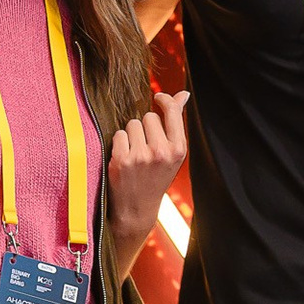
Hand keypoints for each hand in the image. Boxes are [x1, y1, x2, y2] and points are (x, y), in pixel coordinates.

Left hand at [108, 90, 189, 263]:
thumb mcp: (173, 152)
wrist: (137, 209)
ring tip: (135, 154)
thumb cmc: (156, 176)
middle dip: (145, 127)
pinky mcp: (122, 160)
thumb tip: (184, 94)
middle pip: (149, 117)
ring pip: (132, 124)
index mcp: (179, 149)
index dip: (164, 99)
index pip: (172, 110)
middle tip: (146, 147)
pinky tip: (124, 159)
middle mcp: (162, 152)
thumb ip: (176, 121)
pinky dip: (119, 144)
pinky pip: (119, 134)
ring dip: (131, 135)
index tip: (158, 98)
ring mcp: (141, 156)